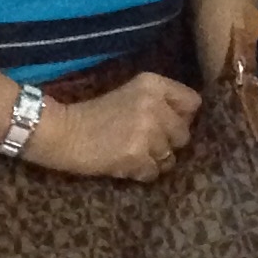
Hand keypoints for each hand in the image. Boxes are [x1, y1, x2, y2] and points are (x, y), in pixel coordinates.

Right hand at [27, 72, 201, 181]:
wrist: (64, 132)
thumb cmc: (96, 113)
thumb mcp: (131, 93)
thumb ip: (160, 102)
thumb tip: (187, 121)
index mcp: (154, 84)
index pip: (193, 102)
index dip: (183, 117)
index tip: (168, 126)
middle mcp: (155, 104)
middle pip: (184, 133)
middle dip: (168, 143)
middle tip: (147, 144)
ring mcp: (147, 131)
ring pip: (170, 156)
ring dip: (154, 160)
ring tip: (134, 154)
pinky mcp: (136, 155)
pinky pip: (153, 172)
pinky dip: (141, 173)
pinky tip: (126, 164)